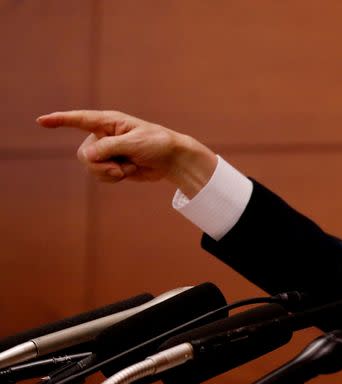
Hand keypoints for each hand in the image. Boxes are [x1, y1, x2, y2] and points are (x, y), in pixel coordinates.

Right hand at [36, 110, 217, 196]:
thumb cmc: (157, 144)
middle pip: (84, 154)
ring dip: (110, 172)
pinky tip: (128, 172)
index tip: (41, 121)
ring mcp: (106, 151)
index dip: (60, 120)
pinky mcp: (111, 164)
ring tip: (128, 167)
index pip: (80, 120)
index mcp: (109, 122)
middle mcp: (103, 135)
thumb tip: (86, 156)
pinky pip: (101, 175)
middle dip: (101, 165)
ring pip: (91, 167)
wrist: (172, 160)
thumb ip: (110, 148)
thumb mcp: (135, 143)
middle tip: (120, 167)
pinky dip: (114, 177)